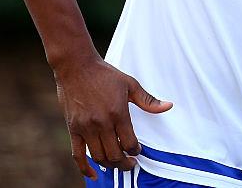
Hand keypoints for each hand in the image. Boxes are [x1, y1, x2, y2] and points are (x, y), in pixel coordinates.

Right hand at [53, 54, 172, 179]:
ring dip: (110, 165)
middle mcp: (101, 123)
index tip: (137, 149)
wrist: (77, 66)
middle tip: (130, 163)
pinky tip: (93, 174)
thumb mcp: (130, 84)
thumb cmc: (105, 74)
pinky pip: (77, 155)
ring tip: (117, 163)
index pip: (129, 143)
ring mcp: (85, 128)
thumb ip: (148, 100)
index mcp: (118, 113)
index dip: (135, 150)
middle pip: (115, 155)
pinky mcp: (72, 129)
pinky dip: (85, 168)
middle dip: (125, 163)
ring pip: (99, 157)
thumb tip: (168, 106)